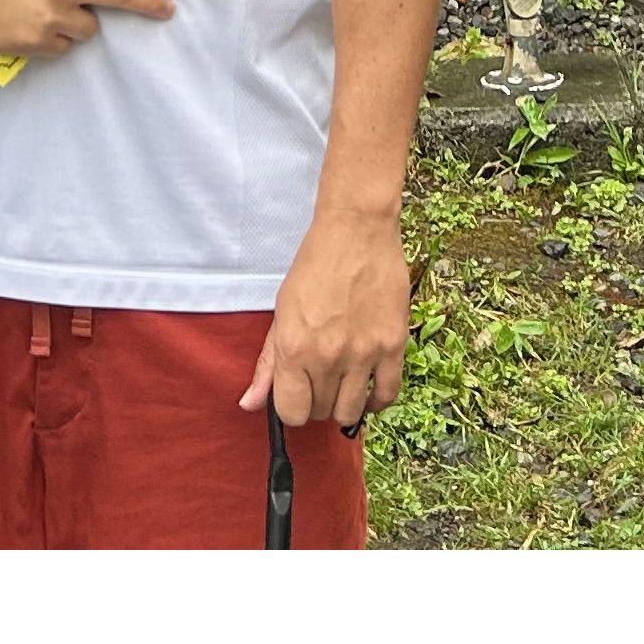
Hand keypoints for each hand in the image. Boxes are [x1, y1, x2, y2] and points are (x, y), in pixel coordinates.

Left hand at [241, 203, 408, 432]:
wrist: (356, 230)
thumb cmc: (315, 266)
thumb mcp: (282, 311)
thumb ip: (267, 363)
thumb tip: (249, 404)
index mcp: (294, 348)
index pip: (291, 413)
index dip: (292, 408)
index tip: (298, 393)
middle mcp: (328, 357)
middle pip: (321, 412)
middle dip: (317, 401)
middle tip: (320, 378)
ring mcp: (364, 353)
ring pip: (352, 412)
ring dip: (344, 404)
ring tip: (342, 384)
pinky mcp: (393, 345)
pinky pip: (387, 395)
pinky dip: (376, 401)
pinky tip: (368, 389)